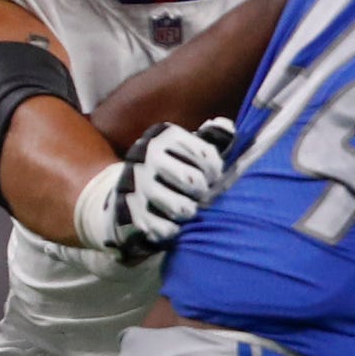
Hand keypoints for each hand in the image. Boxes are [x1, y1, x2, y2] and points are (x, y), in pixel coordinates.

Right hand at [74, 117, 233, 260]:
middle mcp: (146, 155)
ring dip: (189, 211)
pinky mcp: (129, 210)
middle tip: (200, 194)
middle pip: (194, 181)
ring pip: (181, 207)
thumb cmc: (169, 167)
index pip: (206, 155)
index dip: (216, 171)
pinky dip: (173, 229)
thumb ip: (210, 137)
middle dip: (203, 191)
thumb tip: (227, 126)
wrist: (126, 188)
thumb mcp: (185, 147)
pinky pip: (166, 228)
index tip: (213, 176)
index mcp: (164, 136)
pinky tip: (171, 222)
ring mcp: (137, 183)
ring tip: (187, 208)